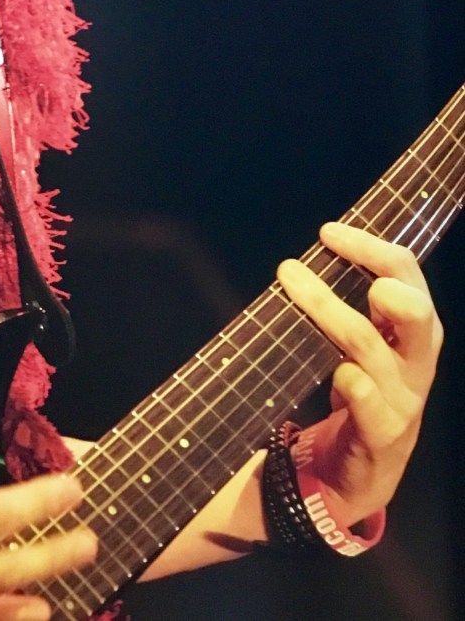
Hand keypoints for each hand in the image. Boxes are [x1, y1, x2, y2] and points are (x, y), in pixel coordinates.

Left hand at [277, 222, 443, 523]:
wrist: (359, 477)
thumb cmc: (360, 395)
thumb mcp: (365, 348)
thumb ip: (347, 308)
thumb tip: (304, 262)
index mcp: (414, 333)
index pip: (406, 275)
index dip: (370, 247)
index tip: (328, 232)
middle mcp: (415, 361)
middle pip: (412, 308)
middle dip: (377, 271)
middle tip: (332, 248)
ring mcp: (402, 400)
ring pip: (371, 347)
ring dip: (329, 310)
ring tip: (293, 281)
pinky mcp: (382, 436)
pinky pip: (371, 406)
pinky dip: (355, 385)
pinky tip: (338, 373)